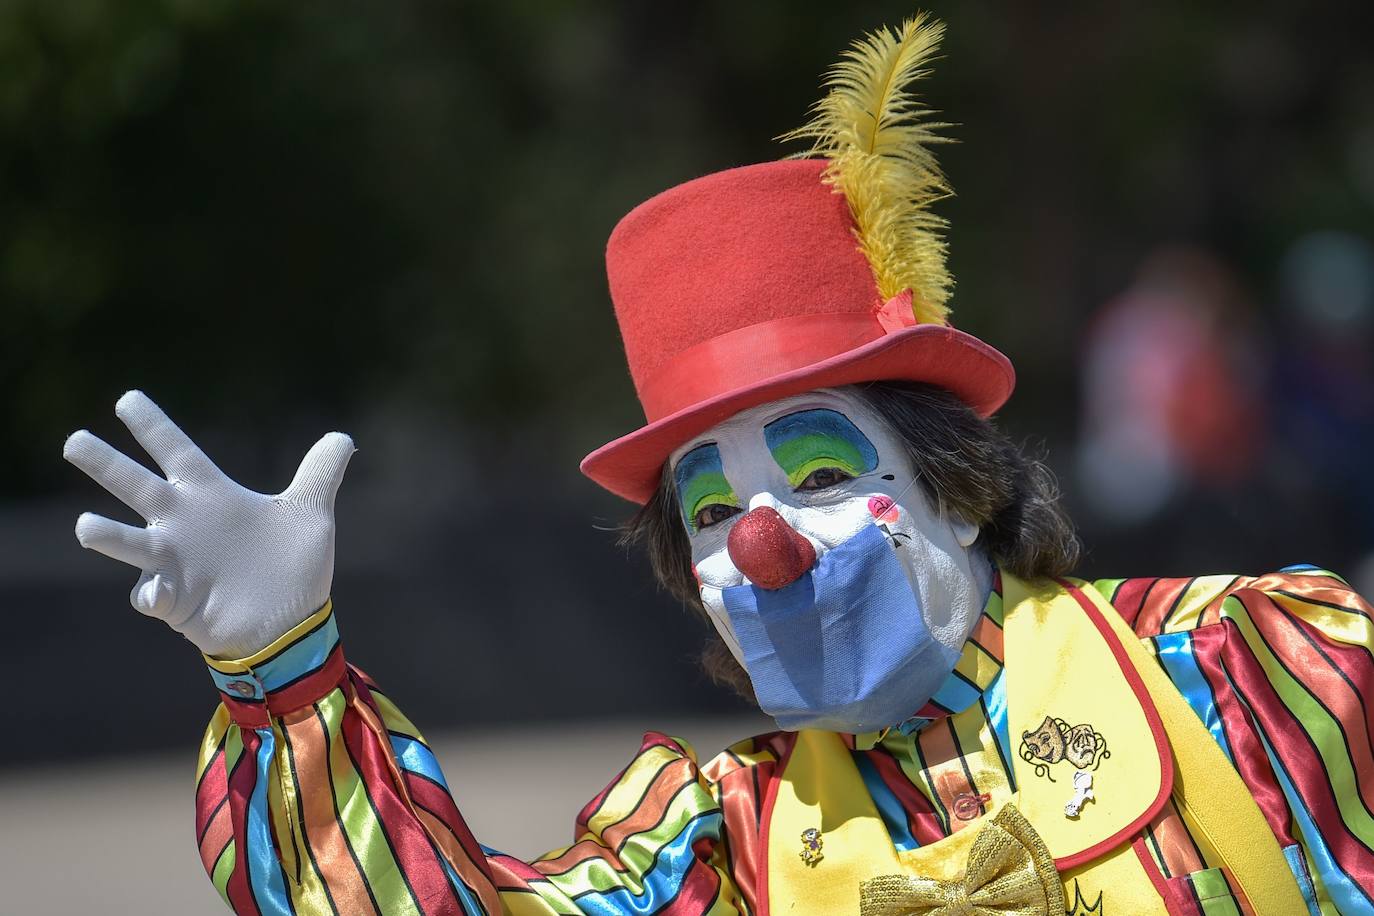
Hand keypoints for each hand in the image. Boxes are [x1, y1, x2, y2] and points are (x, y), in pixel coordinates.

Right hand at [64, 390, 354, 658]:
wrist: (291, 624)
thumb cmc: (292, 568)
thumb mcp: (310, 515)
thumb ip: (320, 473)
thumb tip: (343, 437)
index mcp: (212, 497)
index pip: (176, 452)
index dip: (153, 427)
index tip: (127, 399)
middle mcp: (183, 524)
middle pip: (135, 486)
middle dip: (105, 464)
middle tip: (74, 440)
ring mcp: (174, 563)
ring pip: (125, 541)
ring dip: (105, 535)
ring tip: (86, 527)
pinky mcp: (175, 601)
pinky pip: (150, 594)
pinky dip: (150, 594)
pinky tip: (158, 594)